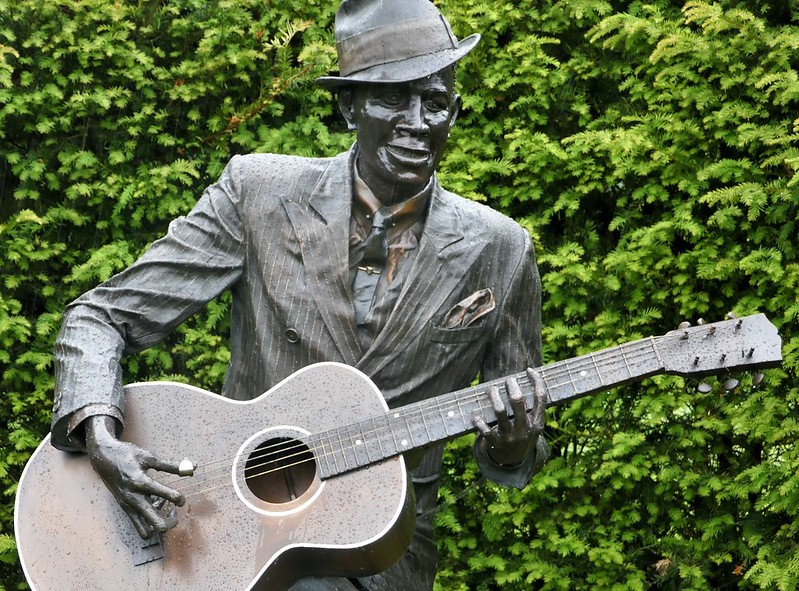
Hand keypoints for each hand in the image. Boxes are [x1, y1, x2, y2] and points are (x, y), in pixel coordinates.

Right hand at [85, 415, 185, 538]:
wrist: (103, 459)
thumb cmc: (128, 456)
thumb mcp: (150, 458)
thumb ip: (172, 465)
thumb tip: (194, 466)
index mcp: (141, 482)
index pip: (165, 495)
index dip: (179, 498)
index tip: (182, 498)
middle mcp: (133, 498)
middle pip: (157, 524)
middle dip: (171, 522)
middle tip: (175, 511)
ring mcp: (128, 506)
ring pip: (146, 531)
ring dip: (158, 525)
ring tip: (164, 510)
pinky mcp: (125, 509)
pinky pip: (138, 525)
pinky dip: (149, 521)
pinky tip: (153, 506)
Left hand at [473, 369, 546, 466]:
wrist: (515, 461)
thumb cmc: (523, 434)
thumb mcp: (533, 424)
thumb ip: (531, 408)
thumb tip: (526, 379)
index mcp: (537, 422)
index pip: (541, 398)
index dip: (536, 381)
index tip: (529, 370)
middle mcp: (524, 429)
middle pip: (517, 401)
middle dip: (511, 386)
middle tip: (508, 380)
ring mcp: (510, 436)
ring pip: (499, 411)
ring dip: (494, 396)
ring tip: (492, 390)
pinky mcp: (496, 443)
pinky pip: (485, 429)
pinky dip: (479, 421)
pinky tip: (477, 416)